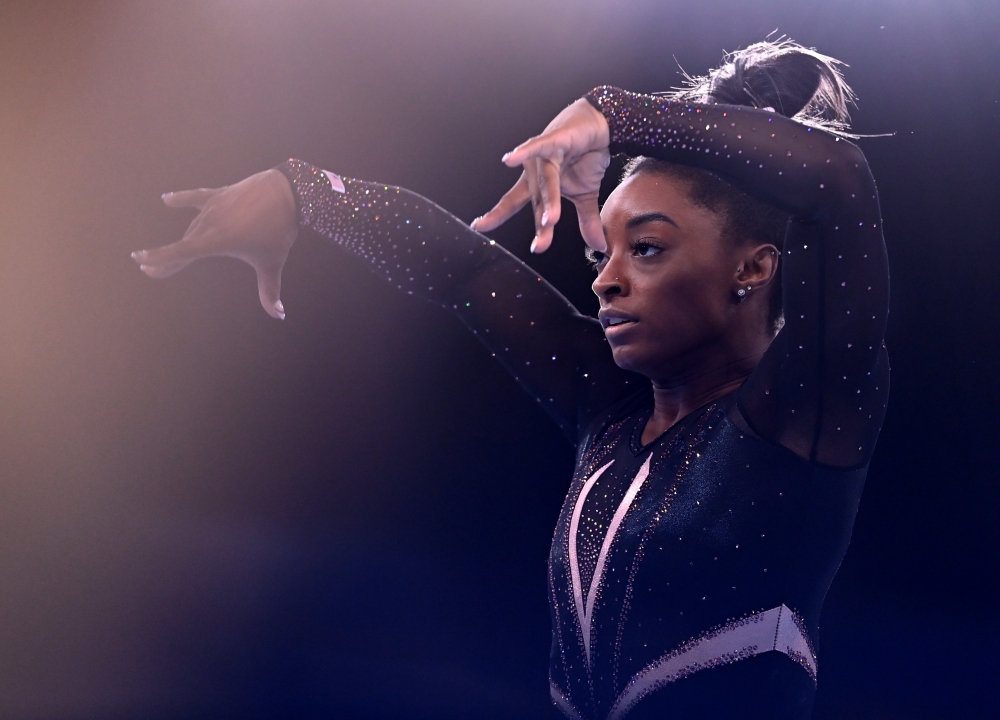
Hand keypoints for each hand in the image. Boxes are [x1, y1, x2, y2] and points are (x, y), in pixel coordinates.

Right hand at [132, 169, 297, 318]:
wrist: (287, 192)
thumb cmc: (279, 229)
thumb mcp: (272, 263)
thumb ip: (270, 290)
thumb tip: (279, 314)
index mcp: (216, 240)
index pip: (180, 252)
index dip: (159, 258)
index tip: (140, 262)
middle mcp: (209, 222)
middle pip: (184, 243)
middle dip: (167, 258)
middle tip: (150, 269)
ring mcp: (213, 206)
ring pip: (192, 225)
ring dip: (180, 238)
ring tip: (166, 251)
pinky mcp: (220, 194)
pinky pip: (195, 197)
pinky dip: (181, 199)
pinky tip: (166, 199)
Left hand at [471, 98, 610, 252]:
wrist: (600, 126)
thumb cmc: (585, 158)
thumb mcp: (586, 196)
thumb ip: (587, 221)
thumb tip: (600, 247)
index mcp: (537, 185)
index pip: (516, 205)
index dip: (496, 215)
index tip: (478, 227)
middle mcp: (535, 172)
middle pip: (536, 202)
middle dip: (540, 226)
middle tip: (539, 248)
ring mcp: (544, 156)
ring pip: (546, 182)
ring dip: (549, 201)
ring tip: (551, 220)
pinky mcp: (556, 139)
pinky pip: (540, 146)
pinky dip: (526, 151)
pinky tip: (510, 159)